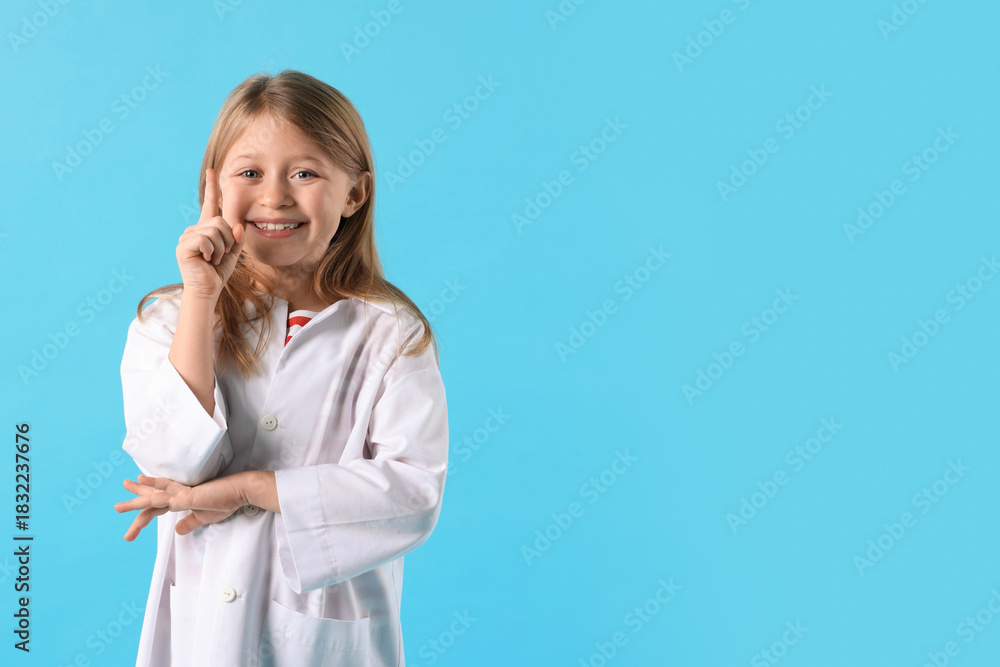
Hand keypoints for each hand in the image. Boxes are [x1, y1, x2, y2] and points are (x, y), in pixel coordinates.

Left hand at [114, 473, 247, 540]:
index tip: (134, 514)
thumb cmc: (226, 501)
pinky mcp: (189, 496)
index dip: (144, 511)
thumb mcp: (205, 517)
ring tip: (119, 507)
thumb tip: (177, 530)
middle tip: (117, 508)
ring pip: (154, 498)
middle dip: (133, 503)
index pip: (157, 506)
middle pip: (151, 499)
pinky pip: (168, 497)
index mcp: (181, 499)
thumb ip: (190, 522)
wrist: (240, 491)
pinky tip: (144, 493)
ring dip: (136, 502)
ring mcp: (182, 493)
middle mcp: (178, 494)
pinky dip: (155, 494)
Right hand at [176, 167, 246, 301]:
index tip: (212, 170)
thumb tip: (238, 225)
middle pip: (220, 222)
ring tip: (213, 260)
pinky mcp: (183, 245)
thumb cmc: (218, 272)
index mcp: (205, 229)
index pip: (209, 204)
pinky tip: (206, 261)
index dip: (211, 188)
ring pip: (215, 231)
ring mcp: (187, 237)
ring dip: (221, 249)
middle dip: (228, 241)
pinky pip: (206, 240)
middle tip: (220, 256)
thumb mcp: (233, 253)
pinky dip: (212, 252)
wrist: (208, 290)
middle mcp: (194, 229)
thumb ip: (237, 238)